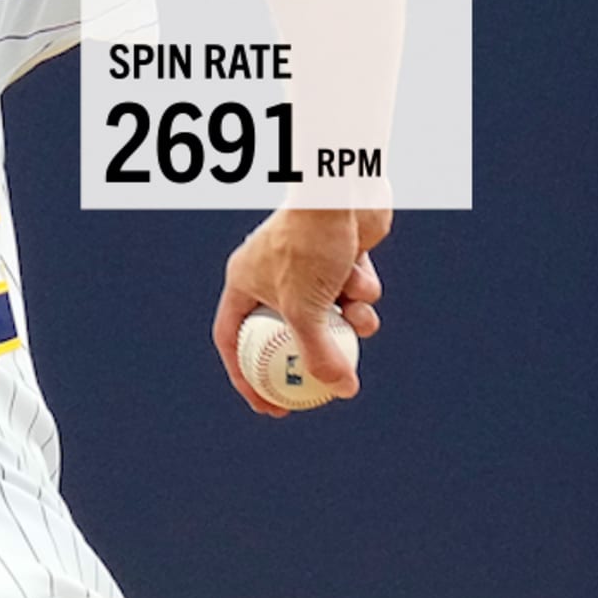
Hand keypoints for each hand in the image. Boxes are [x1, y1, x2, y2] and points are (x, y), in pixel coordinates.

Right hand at [211, 208, 387, 416]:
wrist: (339, 190)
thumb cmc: (309, 245)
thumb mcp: (305, 310)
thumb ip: (319, 354)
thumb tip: (342, 392)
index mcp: (243, 284)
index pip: (234, 341)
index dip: (247, 378)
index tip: (270, 407)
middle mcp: (270, 276)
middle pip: (289, 332)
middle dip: (313, 359)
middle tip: (329, 392)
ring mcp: (306, 267)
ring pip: (331, 315)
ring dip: (352, 322)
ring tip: (361, 314)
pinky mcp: (339, 258)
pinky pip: (353, 292)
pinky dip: (363, 291)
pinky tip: (363, 269)